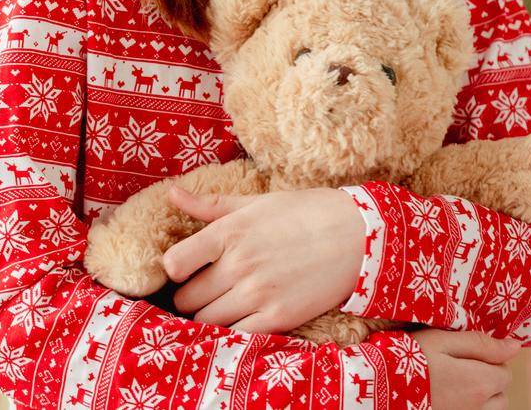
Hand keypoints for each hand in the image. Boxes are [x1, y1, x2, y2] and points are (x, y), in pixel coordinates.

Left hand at [163, 184, 365, 332]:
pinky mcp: (278, 317)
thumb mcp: (257, 203)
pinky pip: (236, 336)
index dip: (175, 270)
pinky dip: (233, 332)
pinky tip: (244, 319)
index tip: (186, 269)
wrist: (358, 235)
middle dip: (193, 296)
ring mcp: (258, 293)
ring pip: (207, 321)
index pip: (174, 262)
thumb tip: (173, 194)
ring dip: (211, 316)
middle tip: (209, 290)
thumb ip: (211, 205)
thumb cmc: (306, 213)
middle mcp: (239, 264)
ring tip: (227, 304)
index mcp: (230, 232)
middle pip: (188, 298)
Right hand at [411, 329, 522, 409]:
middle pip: (500, 395)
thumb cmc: (409, 359)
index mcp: (480, 383)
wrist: (377, 389)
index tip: (470, 353)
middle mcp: (477, 408)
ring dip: (480, 398)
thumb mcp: (443, 340)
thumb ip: (481, 344)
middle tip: (462, 367)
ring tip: (454, 384)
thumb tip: (515, 346)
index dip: (491, 359)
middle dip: (489, 381)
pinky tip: (447, 396)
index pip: (505, 372)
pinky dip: (467, 406)